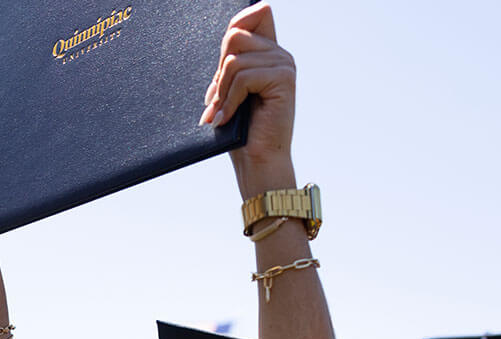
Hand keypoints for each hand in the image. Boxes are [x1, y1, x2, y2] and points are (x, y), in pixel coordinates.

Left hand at [201, 2, 296, 196]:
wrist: (258, 161)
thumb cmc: (242, 130)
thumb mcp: (231, 89)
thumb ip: (231, 61)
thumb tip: (231, 31)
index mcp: (270, 53)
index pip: (254, 15)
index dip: (236, 26)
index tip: (222, 65)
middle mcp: (281, 55)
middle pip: (235, 36)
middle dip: (219, 72)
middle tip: (216, 99)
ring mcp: (285, 65)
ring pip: (234, 60)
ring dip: (222, 91)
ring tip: (220, 112)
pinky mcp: (284, 79)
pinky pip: (243, 77)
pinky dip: (229, 101)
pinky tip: (226, 118)